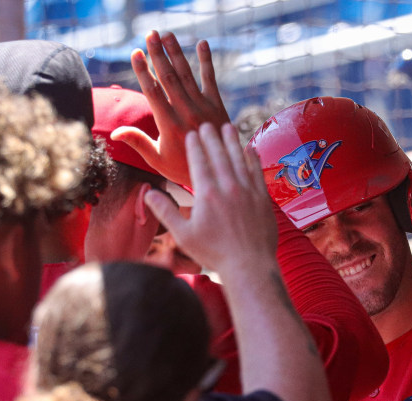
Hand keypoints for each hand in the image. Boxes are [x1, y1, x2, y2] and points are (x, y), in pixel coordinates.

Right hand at [113, 32, 230, 187]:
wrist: (219, 172)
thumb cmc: (182, 168)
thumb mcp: (157, 160)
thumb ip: (138, 142)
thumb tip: (115, 132)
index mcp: (169, 125)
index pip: (153, 92)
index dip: (143, 71)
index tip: (135, 53)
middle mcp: (186, 113)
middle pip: (169, 78)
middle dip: (158, 54)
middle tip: (150, 34)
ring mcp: (203, 108)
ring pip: (187, 75)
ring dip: (176, 53)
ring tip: (167, 35)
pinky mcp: (218, 106)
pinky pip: (210, 80)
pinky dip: (206, 62)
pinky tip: (202, 43)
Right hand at [144, 123, 276, 275]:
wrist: (249, 265)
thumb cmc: (214, 253)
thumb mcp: (183, 235)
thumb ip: (165, 212)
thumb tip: (148, 194)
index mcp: (207, 194)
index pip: (199, 161)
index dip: (195, 145)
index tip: (191, 133)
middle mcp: (228, 187)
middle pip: (219, 154)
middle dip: (212, 137)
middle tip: (206, 124)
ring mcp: (248, 191)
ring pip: (239, 159)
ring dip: (232, 141)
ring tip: (227, 127)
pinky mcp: (263, 198)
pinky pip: (257, 171)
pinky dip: (252, 158)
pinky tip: (250, 148)